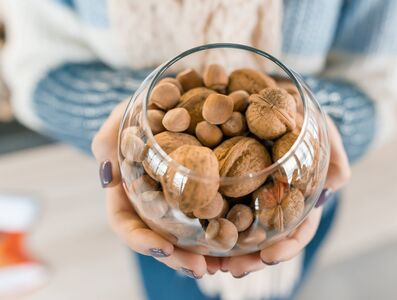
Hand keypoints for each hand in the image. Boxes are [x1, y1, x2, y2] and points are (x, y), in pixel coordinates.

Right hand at [91, 101, 220, 278]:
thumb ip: (108, 142)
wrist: (168, 101)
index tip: (162, 248)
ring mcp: (180, 200)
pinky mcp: (205, 191)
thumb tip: (108, 177)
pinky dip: (228, 228)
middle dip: (180, 257)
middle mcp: (154, 204)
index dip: (141, 241)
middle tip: (201, 268)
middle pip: (162, 239)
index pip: (127, 225)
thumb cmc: (138, 112)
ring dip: (207, 253)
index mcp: (128, 194)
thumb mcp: (119, 121)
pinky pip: (216, 213)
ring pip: (191, 234)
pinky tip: (246, 239)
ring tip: (226, 264)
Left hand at [222, 115, 350, 277]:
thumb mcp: (324, 131)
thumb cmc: (304, 118)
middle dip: (250, 258)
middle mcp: (275, 202)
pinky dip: (209, 219)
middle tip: (232, 269)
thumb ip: (333, 152)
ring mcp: (252, 194)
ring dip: (226, 248)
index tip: (270, 257)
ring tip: (209, 263)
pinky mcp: (230, 181)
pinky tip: (193, 229)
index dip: (287, 246)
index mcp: (301, 198)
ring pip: (240, 228)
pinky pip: (219, 203)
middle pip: (265, 238)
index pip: (299, 229)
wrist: (277, 99)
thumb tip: (339, 181)